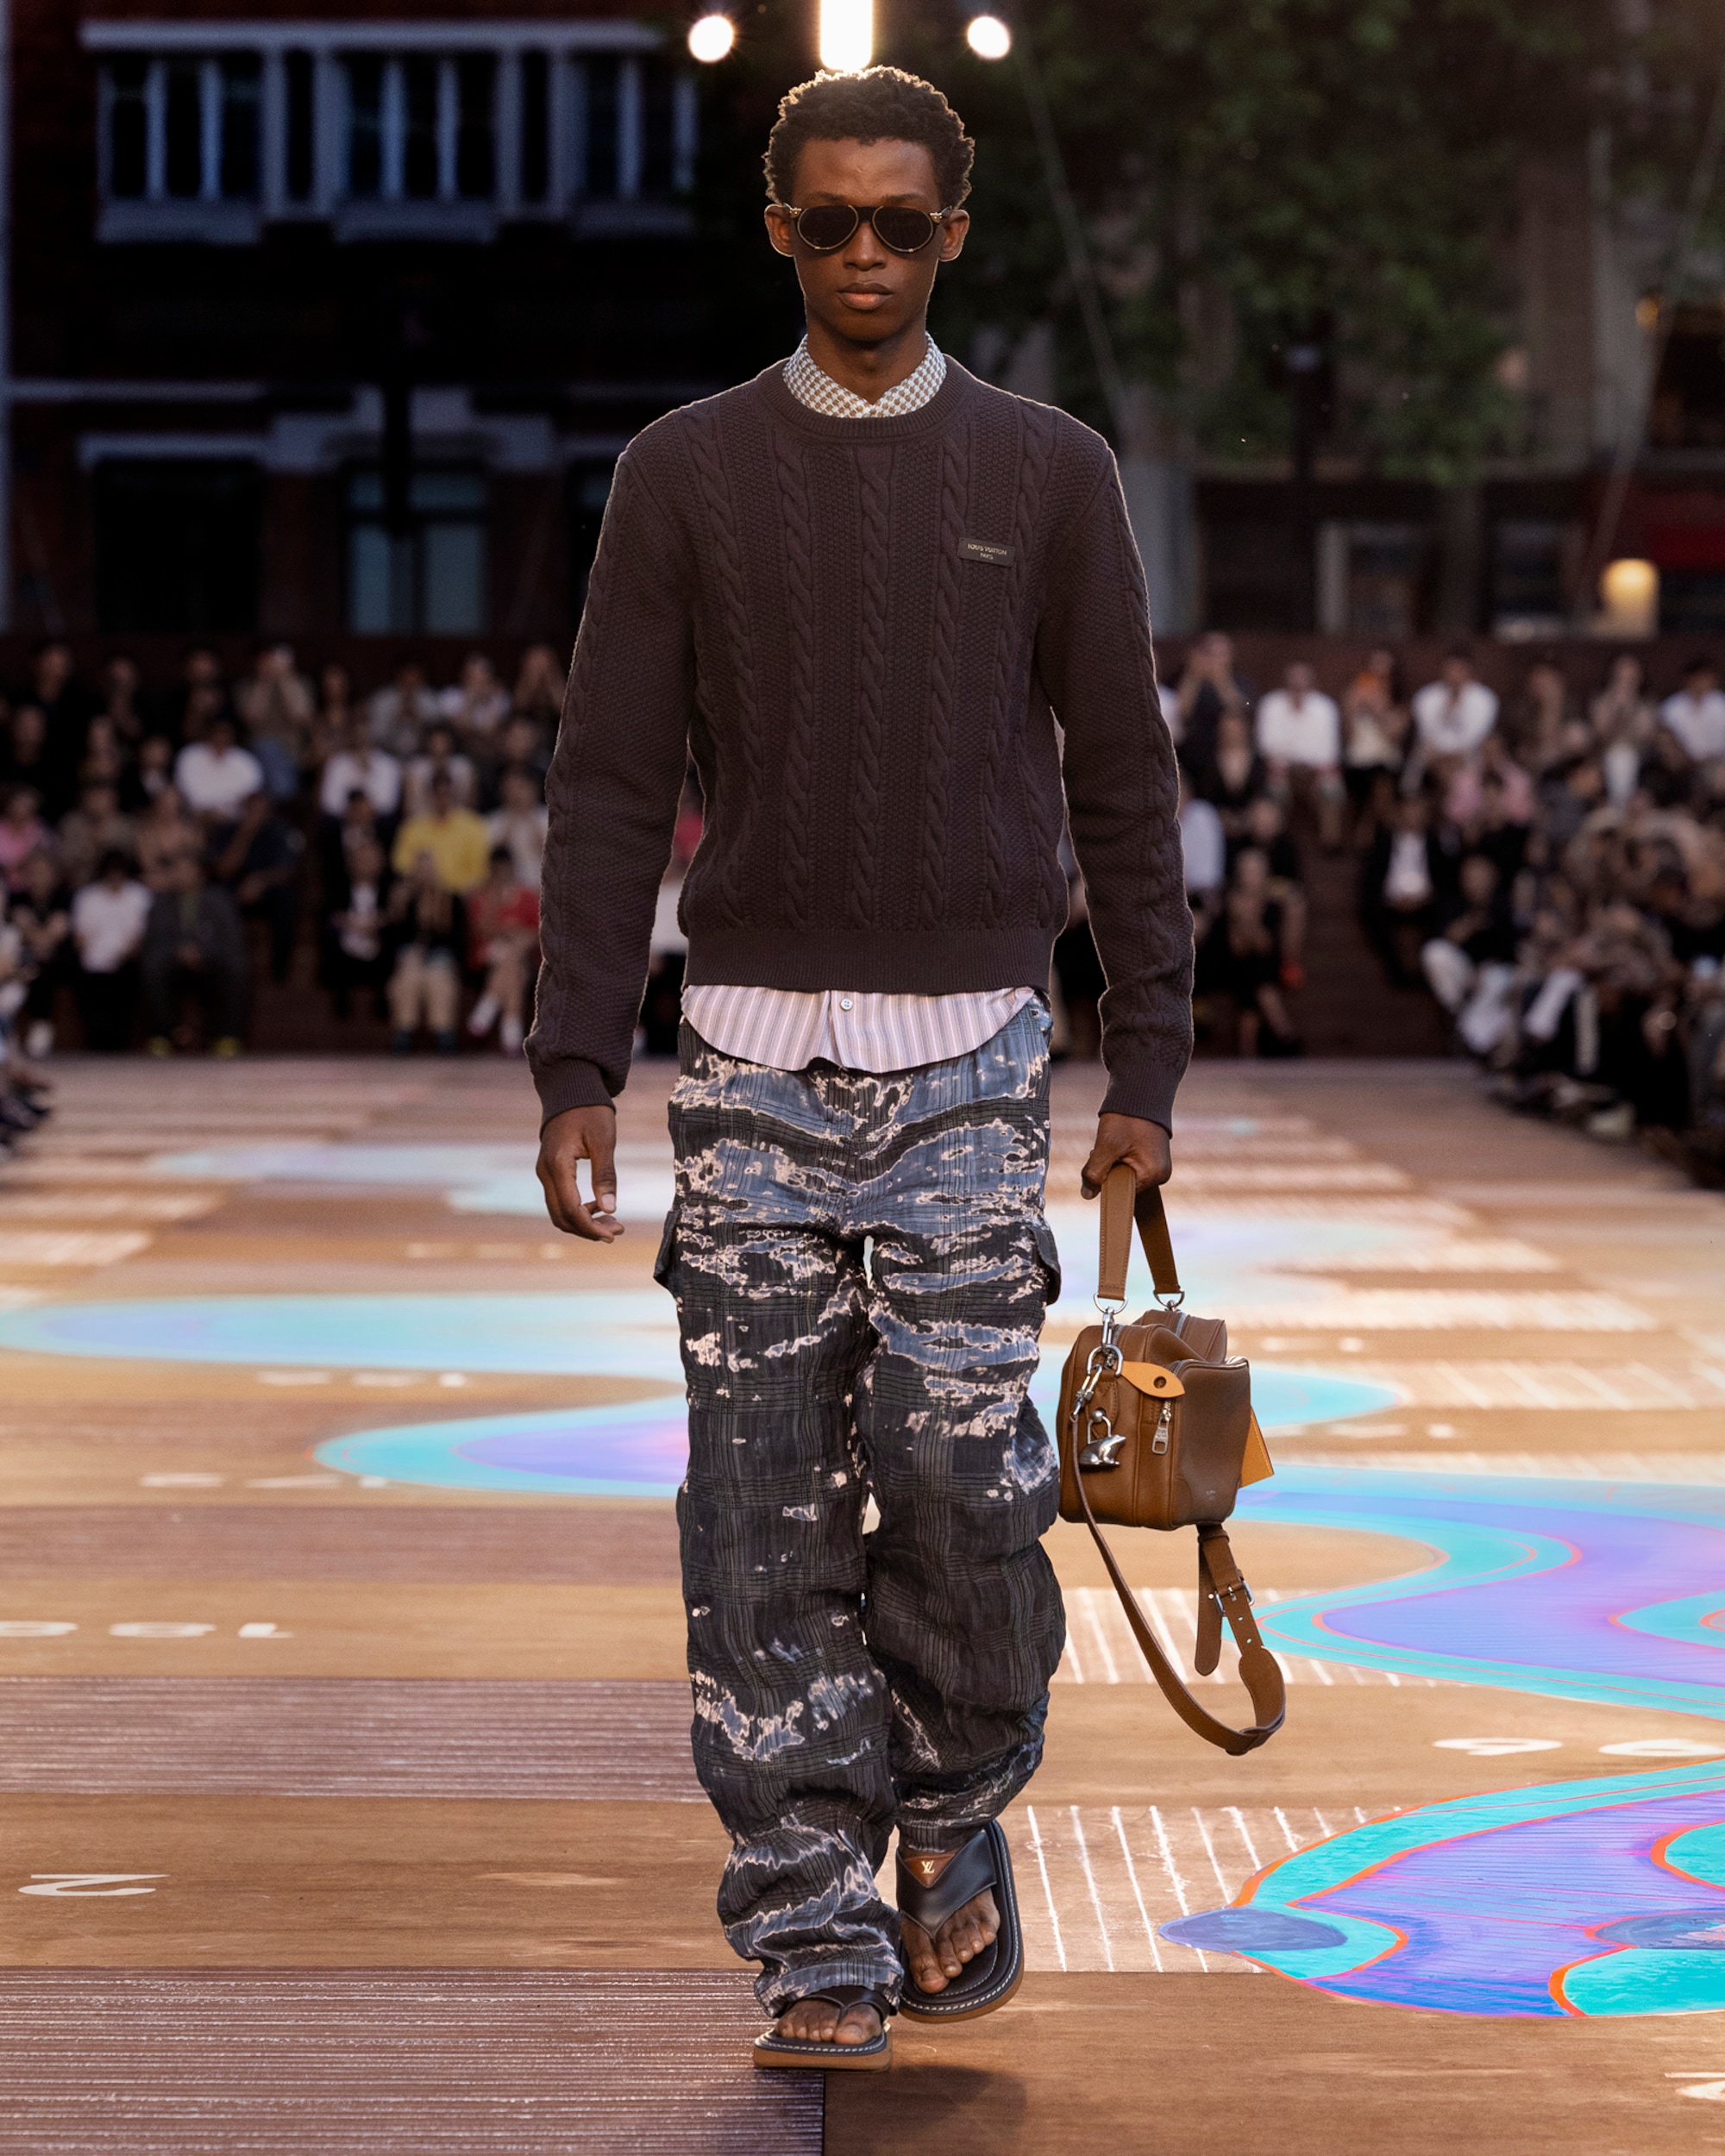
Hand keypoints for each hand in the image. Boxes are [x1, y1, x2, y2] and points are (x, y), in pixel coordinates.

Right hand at [536, 1104, 621, 1241]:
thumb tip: (610, 1209)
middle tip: (616, 1231)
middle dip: (588, 1229)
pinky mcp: (549, 1171)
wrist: (571, 1090)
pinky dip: (577, 1210)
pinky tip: (598, 1207)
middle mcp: (545, 1172)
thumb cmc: (590, 1112)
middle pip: (561, 1216)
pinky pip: (558, 1200)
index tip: (613, 1234)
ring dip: (583, 1223)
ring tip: (611, 1223)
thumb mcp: (604, 1141)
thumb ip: (605, 1176)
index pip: (571, 1209)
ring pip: (558, 1211)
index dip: (591, 1227)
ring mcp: (544, 1172)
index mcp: (558, 1165)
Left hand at [1081, 1112, 1170, 1199]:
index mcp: (1154, 1175)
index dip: (1106, 1179)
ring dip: (1114, 1162)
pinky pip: (1131, 1165)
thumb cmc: (1127, 1117)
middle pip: (1124, 1184)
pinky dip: (1120, 1157)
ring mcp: (1158, 1165)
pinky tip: (1121, 1142)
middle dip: (1110, 1169)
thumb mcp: (1107, 1145)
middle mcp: (1161, 1174)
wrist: (1141, 1092)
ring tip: (1117, 1142)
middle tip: (1110, 1147)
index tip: (1104, 1158)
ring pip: (1125, 1174)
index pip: (1121, 1193)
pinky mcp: (1153, 1157)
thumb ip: (1096, 1172)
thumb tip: (1087, 1195)